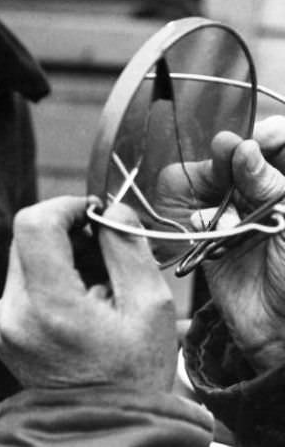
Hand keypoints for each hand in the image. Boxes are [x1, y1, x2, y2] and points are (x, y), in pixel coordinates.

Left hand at [0, 197, 176, 392]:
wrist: (106, 432)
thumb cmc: (135, 376)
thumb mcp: (151, 307)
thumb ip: (128, 247)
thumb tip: (110, 208)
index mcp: (50, 307)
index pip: (34, 223)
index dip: (65, 206)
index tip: (93, 215)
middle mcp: (13, 313)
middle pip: (28, 237)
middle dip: (67, 233)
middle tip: (103, 253)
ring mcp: (1, 324)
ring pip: (24, 256)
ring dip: (59, 256)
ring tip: (96, 286)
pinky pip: (20, 283)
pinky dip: (48, 279)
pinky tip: (79, 304)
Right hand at [193, 125, 284, 372]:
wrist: (282, 336)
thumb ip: (271, 184)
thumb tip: (245, 148)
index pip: (281, 145)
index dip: (272, 136)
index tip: (262, 137)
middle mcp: (265, 197)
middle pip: (242, 157)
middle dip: (232, 155)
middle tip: (225, 151)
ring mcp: (238, 214)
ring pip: (215, 179)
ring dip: (214, 186)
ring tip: (227, 210)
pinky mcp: (212, 235)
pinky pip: (195, 212)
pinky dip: (200, 217)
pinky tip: (211, 229)